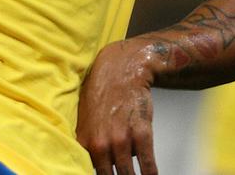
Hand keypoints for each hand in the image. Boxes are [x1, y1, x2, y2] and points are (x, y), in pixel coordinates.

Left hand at [76, 39, 157, 174]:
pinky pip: (147, 163)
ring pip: (128, 174)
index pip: (90, 171)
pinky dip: (150, 174)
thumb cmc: (101, 92)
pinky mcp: (141, 133)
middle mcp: (101, 143)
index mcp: (85, 140)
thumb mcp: (84, 119)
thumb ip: (87, 142)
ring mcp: (121, 139)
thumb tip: (91, 161)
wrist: (120, 70)